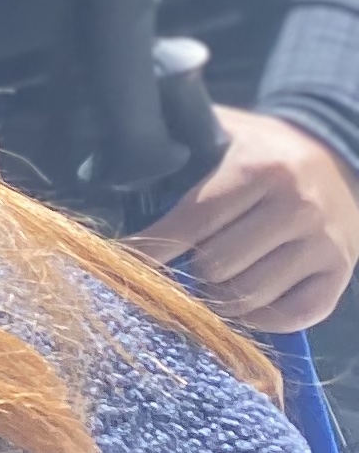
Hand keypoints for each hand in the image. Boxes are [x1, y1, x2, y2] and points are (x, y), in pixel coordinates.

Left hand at [133, 108, 358, 333]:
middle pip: (217, 266)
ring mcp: (324, 243)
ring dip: (221, 297)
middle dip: (192, 270)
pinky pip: (292, 317)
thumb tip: (117, 173)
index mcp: (261, 168)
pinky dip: (261, 319)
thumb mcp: (224, 134)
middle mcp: (297, 206)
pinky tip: (248, 301)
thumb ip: (178, 150)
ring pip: (249, 297)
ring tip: (215, 281)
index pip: (194, 220)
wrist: (335, 157)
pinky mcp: (340, 274)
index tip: (124, 264)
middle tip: (190, 262)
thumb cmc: (260, 150)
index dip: (153, 247)